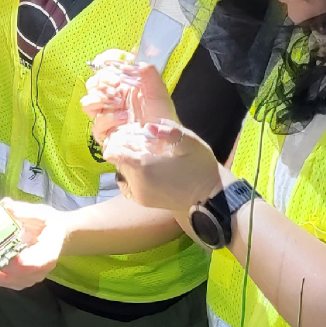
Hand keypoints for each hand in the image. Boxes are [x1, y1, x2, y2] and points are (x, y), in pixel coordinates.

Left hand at [0, 204, 69, 289]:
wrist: (56, 237)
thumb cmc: (49, 225)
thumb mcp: (42, 213)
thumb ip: (24, 211)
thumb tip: (5, 205)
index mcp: (46, 256)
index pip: (26, 265)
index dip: (7, 260)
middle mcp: (35, 273)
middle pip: (4, 275)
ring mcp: (24, 280)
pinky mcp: (13, 280)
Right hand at [78, 49, 156, 135]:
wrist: (165, 144)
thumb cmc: (163, 119)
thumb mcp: (159, 94)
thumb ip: (150, 75)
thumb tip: (137, 60)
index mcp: (124, 88)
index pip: (106, 72)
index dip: (105, 67)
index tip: (111, 65)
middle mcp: (112, 100)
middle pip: (92, 85)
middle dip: (100, 82)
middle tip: (114, 84)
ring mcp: (106, 116)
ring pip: (87, 103)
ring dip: (99, 99)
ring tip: (115, 101)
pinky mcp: (105, 133)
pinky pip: (97, 123)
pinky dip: (109, 118)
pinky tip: (123, 117)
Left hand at [102, 115, 223, 213]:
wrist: (211, 196)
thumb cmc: (201, 167)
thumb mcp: (190, 143)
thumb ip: (169, 132)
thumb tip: (149, 125)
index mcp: (144, 168)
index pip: (114, 152)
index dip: (119, 139)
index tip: (130, 133)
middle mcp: (136, 183)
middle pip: (118, 160)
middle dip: (125, 148)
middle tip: (141, 140)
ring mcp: (138, 194)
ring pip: (122, 171)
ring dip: (130, 160)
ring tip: (147, 153)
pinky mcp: (142, 201)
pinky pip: (128, 182)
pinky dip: (132, 172)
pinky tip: (147, 166)